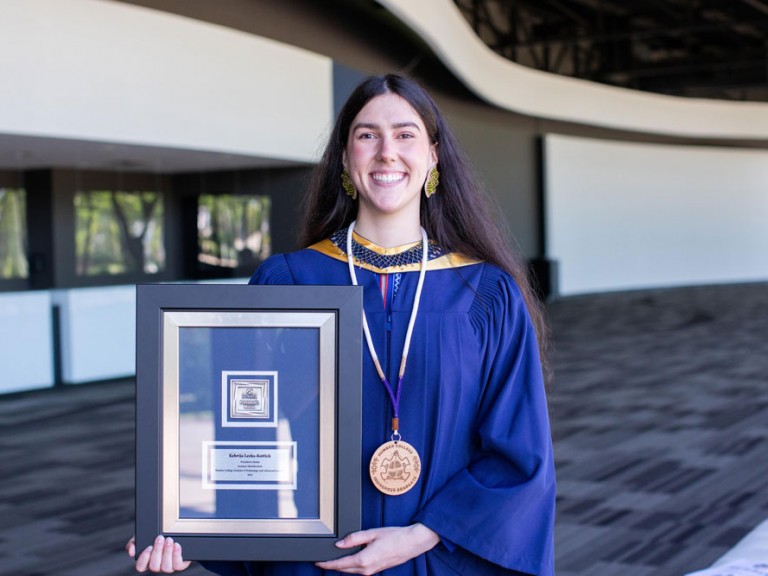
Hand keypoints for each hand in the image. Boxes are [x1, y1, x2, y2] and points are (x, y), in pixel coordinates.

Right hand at [126, 535, 191, 572]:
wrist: (175, 530)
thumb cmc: (156, 535)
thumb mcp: (143, 536)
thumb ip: (134, 542)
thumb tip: (131, 551)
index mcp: (147, 561)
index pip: (140, 567)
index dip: (144, 559)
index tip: (149, 547)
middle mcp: (157, 566)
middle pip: (154, 566)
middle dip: (157, 551)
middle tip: (160, 538)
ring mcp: (168, 566)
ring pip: (166, 567)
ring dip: (167, 552)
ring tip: (169, 540)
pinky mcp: (179, 564)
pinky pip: (178, 565)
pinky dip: (177, 555)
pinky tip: (176, 545)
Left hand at [315, 523, 438, 574]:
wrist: (412, 544)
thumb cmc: (395, 537)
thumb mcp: (372, 533)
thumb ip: (354, 538)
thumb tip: (340, 544)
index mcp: (364, 560)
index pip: (339, 565)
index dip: (327, 564)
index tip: (318, 562)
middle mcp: (367, 569)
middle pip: (344, 570)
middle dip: (332, 566)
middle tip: (322, 560)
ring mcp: (372, 571)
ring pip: (351, 571)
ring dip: (342, 566)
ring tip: (333, 559)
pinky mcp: (376, 570)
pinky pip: (359, 570)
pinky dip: (351, 566)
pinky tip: (349, 559)